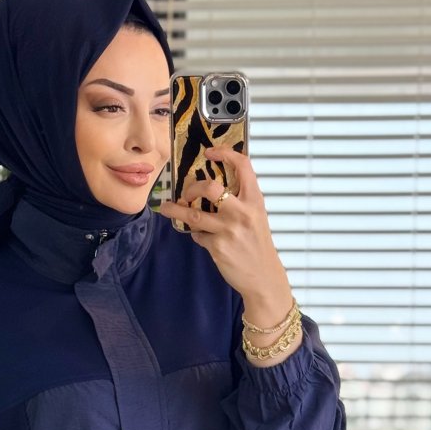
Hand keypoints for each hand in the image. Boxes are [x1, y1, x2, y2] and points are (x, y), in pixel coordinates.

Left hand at [156, 147, 291, 306]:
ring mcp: (228, 230)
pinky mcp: (217, 247)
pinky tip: (202, 237)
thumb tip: (211, 189)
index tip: (210, 152)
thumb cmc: (258, 244)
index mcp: (254, 200)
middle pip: (210, 188)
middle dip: (193, 188)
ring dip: (175, 210)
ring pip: (194, 215)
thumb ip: (239, 201)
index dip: (224, 154)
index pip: (243, 165)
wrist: (263, 276)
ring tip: (167, 208)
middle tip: (186, 193)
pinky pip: (198, 235)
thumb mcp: (256, 216)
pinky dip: (196, 235)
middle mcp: (242, 212)